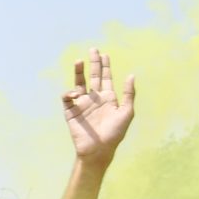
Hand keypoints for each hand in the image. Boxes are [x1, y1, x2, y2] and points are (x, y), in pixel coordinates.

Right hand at [61, 48, 136, 164]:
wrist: (98, 149)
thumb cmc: (115, 133)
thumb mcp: (127, 112)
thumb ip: (128, 94)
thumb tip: (131, 75)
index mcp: (108, 98)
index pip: (106, 78)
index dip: (105, 66)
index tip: (105, 54)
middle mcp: (94, 98)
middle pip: (93, 76)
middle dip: (93, 63)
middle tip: (93, 49)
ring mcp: (82, 104)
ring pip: (78, 84)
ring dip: (78, 72)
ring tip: (78, 61)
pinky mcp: (71, 112)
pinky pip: (67, 99)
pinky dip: (69, 94)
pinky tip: (74, 93)